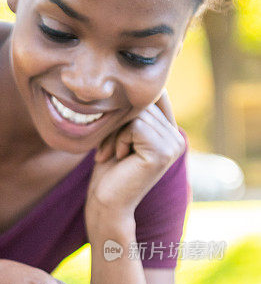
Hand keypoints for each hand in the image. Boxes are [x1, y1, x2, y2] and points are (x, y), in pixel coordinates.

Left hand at [87, 91, 185, 223]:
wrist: (105, 203)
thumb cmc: (108, 170)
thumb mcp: (120, 133)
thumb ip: (133, 111)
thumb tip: (133, 79)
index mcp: (170, 133)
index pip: (154, 96)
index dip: (127, 107)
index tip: (113, 136)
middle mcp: (177, 138)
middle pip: (143, 103)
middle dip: (117, 122)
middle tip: (108, 149)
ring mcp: (173, 145)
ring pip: (137, 113)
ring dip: (115, 133)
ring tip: (112, 154)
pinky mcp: (163, 152)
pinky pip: (135, 126)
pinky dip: (119, 139)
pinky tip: (120, 158)